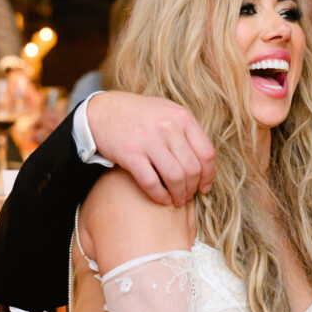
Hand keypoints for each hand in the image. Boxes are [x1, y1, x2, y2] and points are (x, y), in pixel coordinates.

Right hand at [87, 91, 216, 205]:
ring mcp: (149, 140)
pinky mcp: (130, 154)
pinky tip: (162, 200)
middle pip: (192, 169)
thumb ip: (188, 133)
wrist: (102, 111)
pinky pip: (151, 182)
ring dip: (179, 195)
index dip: (209, 176)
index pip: (207, 153)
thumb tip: (207, 165)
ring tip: (177, 201)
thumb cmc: (139, 115)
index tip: (205, 187)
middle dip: (193, 188)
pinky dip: (160, 196)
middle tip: (188, 196)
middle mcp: (168, 127)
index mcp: (182, 117)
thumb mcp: (168, 113)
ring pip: (175, 178)